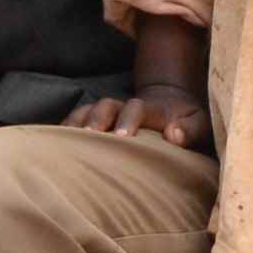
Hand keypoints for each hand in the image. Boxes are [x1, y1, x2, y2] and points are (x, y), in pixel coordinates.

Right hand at [65, 79, 211, 153]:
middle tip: (91, 138)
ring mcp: (107, 113)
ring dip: (74, 125)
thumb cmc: (185, 122)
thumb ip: (190, 130)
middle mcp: (124, 107)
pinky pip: (74, 122)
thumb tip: (173, 135)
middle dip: (96, 119)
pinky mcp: (95, 122)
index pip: (136, 107)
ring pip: (85, 112)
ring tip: (64, 144)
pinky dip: (63, 131)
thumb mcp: (199, 123)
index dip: (129, 119)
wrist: (170, 106)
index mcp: (150, 108)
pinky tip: (53, 147)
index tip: (124, 137)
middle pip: (105, 105)